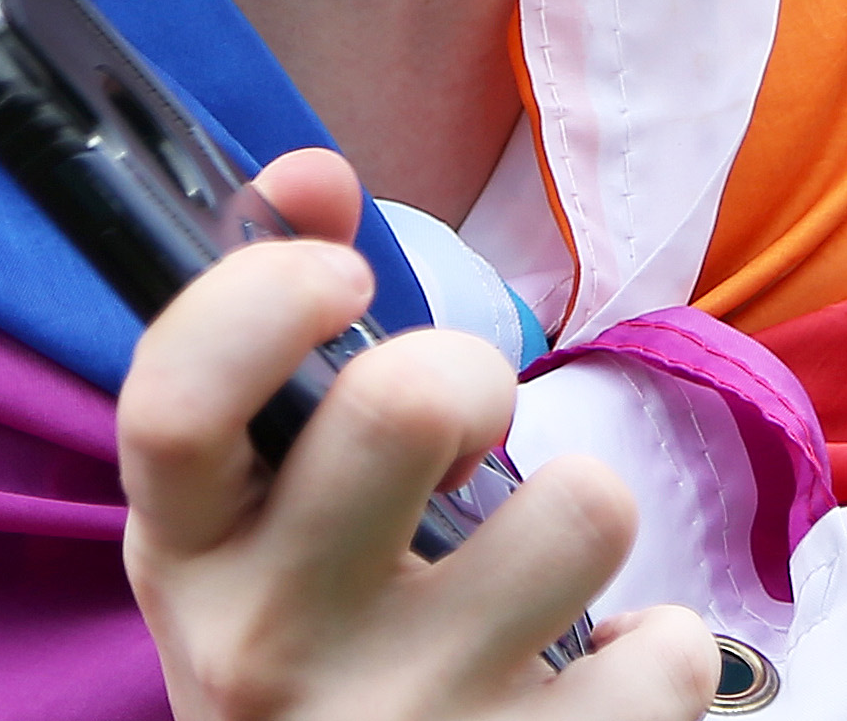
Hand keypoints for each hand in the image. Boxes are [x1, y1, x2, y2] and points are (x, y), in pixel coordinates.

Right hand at [121, 146, 714, 719]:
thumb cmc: (310, 643)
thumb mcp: (253, 517)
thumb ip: (275, 332)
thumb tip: (312, 175)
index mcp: (189, 554)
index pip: (177, 399)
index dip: (267, 297)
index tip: (343, 276)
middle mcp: (268, 646)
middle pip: (408, 404)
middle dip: (474, 376)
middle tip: (466, 436)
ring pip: (581, 508)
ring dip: (580, 514)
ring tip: (531, 572)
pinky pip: (669, 652)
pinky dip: (655, 650)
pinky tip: (587, 680)